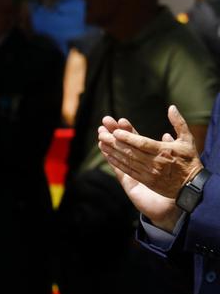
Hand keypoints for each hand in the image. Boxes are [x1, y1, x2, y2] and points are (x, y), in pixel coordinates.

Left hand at [100, 107, 202, 229]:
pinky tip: (108, 155)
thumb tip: (171, 107)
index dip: (128, 137)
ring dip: (112, 151)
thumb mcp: (187, 139)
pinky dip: (116, 163)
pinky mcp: (144, 180)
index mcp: (164, 151)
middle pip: (130, 151)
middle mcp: (154, 162)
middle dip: (114, 142)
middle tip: (101, 133)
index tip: (115, 131)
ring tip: (101, 142)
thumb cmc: (189, 160)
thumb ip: (178, 123)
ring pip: (126, 160)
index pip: (142, 143)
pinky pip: (127, 170)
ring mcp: (148, 172)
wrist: (191, 186)